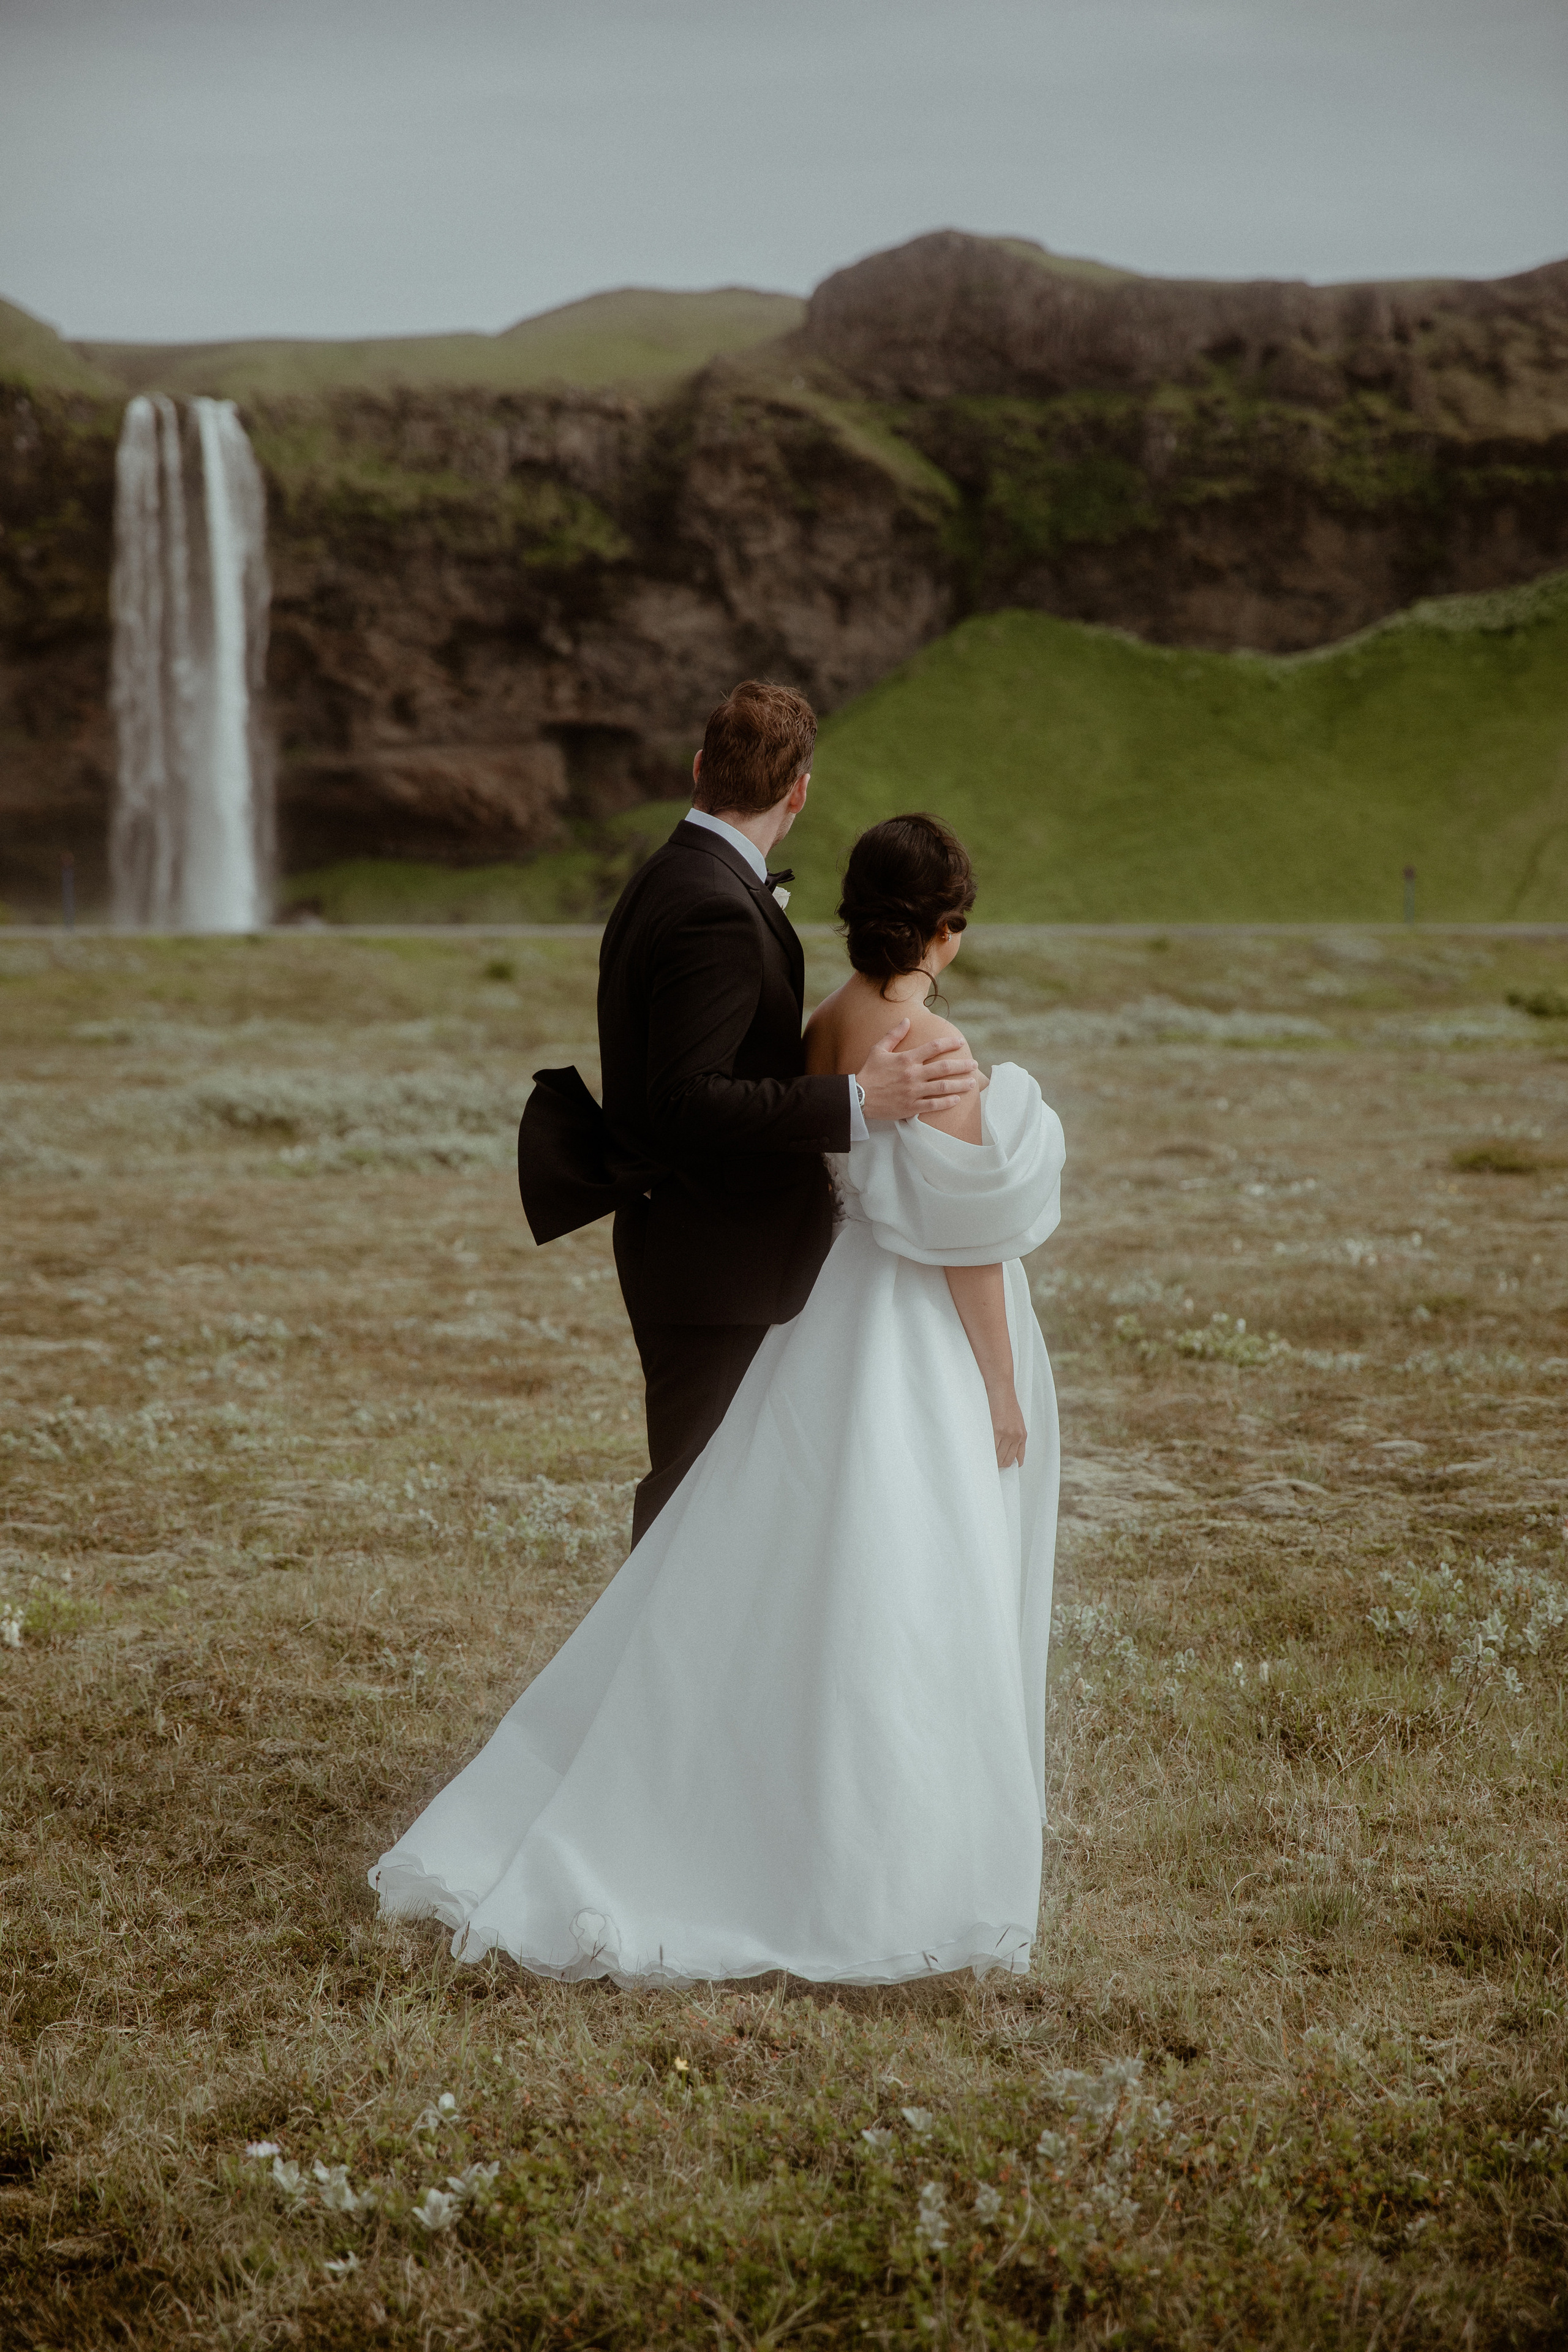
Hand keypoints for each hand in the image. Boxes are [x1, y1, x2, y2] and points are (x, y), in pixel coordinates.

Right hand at [856, 1019, 978, 1121]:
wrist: (858, 1097)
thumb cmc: (869, 1072)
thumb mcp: (878, 1049)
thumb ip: (894, 1035)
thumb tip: (907, 1020)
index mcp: (907, 1059)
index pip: (933, 1047)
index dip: (949, 1043)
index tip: (960, 1042)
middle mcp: (913, 1074)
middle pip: (944, 1068)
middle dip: (962, 1066)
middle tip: (974, 1064)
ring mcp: (914, 1092)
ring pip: (943, 1087)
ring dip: (960, 1085)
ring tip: (972, 1083)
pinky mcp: (912, 1107)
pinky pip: (933, 1105)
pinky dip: (947, 1102)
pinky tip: (957, 1099)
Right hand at [988, 1384, 1026, 1469]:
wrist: (1001, 1388)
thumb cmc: (1005, 1402)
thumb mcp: (1015, 1420)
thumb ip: (1013, 1434)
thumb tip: (1003, 1449)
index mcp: (1022, 1435)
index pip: (1018, 1459)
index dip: (1008, 1464)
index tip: (1000, 1465)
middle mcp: (1017, 1437)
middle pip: (1007, 1461)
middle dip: (997, 1465)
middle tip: (988, 1464)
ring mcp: (1007, 1434)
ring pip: (998, 1458)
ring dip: (991, 1461)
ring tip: (982, 1460)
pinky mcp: (997, 1430)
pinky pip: (991, 1449)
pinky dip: (986, 1454)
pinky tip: (980, 1453)